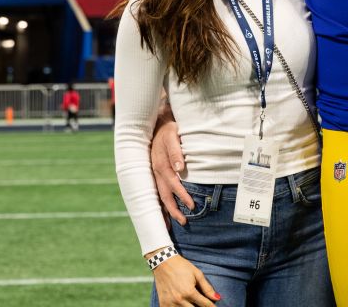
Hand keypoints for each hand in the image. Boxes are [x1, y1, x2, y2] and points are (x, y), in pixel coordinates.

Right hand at [151, 110, 192, 225]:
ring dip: (167, 210)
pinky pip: (157, 192)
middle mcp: (156, 171)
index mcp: (161, 164)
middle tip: (185, 222)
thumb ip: (176, 151)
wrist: (158, 124)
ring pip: (160, 195)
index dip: (182, 196)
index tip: (192, 206)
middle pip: (164, 195)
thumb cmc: (169, 130)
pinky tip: (165, 213)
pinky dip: (161, 204)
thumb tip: (180, 168)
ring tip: (175, 222)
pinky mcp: (155, 174)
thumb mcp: (173, 135)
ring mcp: (154, 174)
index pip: (173, 184)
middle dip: (174, 210)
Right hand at [152, 255, 219, 305]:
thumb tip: (218, 298)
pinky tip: (182, 305)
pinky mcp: (163, 304)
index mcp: (189, 292)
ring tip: (192, 302)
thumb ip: (207, 288)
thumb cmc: (182, 267)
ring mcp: (170, 303)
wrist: (163, 262)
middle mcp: (179, 300)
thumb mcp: (197, 274)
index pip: (205, 305)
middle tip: (203, 304)